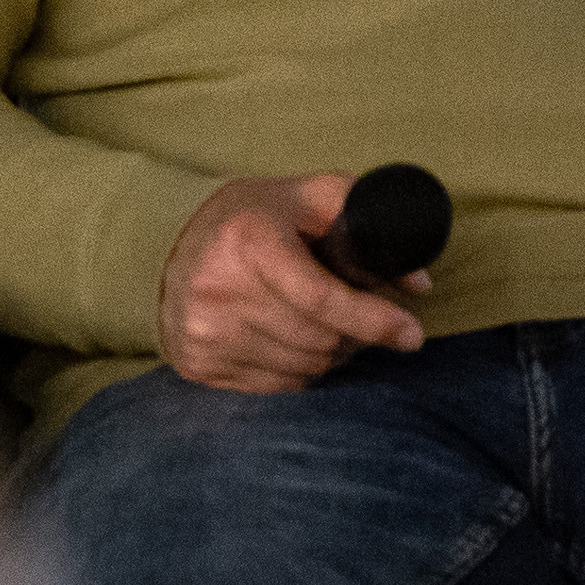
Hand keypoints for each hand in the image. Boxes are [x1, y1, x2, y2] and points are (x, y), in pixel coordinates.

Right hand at [157, 173, 426, 392]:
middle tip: (363, 321)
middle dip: (355, 335)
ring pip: (302, 367)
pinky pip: (275, 386)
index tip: (411, 333)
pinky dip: (299, 370)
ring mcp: (206, 332)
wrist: (166, 243)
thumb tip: (418, 283)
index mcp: (250, 240)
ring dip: (331, 355)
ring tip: (330, 329)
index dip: (375, 320)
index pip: (323, 298)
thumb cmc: (250, 218)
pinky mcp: (198, 363)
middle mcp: (220, 289)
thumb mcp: (304, 198)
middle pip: (319, 339)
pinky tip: (296, 343)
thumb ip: (363, 221)